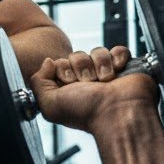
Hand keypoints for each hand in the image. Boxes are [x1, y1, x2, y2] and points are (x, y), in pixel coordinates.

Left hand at [30, 47, 159, 132]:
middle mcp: (87, 80)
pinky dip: (117, 58)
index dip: (63, 69)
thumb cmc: (86, 112)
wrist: (118, 112)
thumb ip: (38, 82)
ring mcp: (106, 72)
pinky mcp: (125, 67)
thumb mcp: (50, 104)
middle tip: (88, 83)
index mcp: (69, 88)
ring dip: (99, 64)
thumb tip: (47, 62)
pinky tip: (117, 71)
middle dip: (80, 67)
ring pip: (97, 51)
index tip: (70, 82)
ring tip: (104, 80)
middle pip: (76, 55)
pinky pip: (118, 50)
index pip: (59, 63)